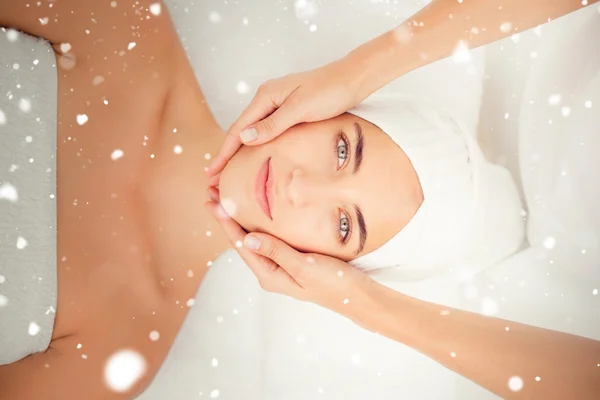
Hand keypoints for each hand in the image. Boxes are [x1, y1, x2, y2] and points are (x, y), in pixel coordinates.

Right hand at [205, 55, 368, 177]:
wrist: (352, 78)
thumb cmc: (329, 91)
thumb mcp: (300, 109)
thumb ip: (272, 125)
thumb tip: (244, 138)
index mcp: (266, 97)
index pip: (238, 129)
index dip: (224, 152)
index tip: (212, 171)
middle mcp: (267, 98)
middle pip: (241, 131)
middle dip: (226, 154)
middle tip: (214, 178)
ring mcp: (277, 103)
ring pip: (252, 131)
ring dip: (238, 151)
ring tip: (228, 171)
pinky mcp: (288, 109)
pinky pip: (264, 130)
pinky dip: (255, 145)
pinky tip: (253, 155)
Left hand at [205, 187, 378, 320]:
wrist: (358, 297)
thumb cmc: (334, 284)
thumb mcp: (305, 266)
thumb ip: (276, 251)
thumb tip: (247, 237)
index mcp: (269, 274)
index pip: (241, 243)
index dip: (226, 221)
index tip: (212, 201)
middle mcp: (270, 270)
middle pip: (243, 239)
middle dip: (228, 216)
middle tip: (213, 192)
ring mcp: (280, 265)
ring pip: (255, 237)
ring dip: (241, 217)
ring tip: (227, 197)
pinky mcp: (292, 259)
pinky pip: (270, 237)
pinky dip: (260, 221)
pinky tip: (257, 210)